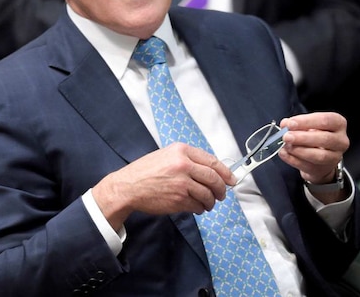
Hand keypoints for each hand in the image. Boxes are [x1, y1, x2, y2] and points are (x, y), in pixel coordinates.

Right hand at [91, 142, 235, 230]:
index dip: (225, 172)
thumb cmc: (146, 171)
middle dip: (221, 189)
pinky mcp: (178, 199)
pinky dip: (200, 208)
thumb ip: (188, 160)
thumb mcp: (166, 155)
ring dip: (211, 202)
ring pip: (208, 194)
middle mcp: (183, 165)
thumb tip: (212, 171)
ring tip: (207, 204)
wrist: (128, 186)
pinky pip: (197, 206)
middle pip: (214, 179)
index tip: (231, 179)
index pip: (212, 162)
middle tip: (222, 194)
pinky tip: (196, 207)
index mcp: (181, 151)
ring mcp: (182, 183)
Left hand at [278, 112, 347, 184]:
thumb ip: (296, 123)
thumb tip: (285, 124)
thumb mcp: (308, 125)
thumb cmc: (314, 135)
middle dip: (303, 137)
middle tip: (286, 136)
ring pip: (319, 155)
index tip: (291, 123)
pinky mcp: (324, 169)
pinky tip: (284, 153)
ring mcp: (335, 157)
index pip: (325, 120)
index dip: (307, 121)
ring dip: (299, 150)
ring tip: (286, 145)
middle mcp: (341, 140)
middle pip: (324, 138)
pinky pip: (308, 166)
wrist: (319, 157)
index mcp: (338, 123)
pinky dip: (293, 160)